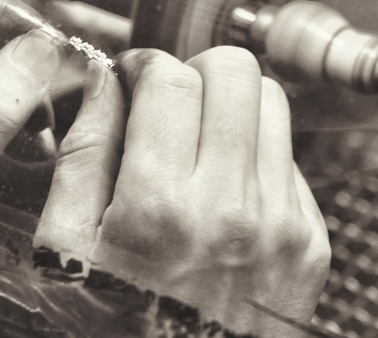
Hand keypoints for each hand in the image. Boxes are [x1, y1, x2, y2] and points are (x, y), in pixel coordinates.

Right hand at [34, 47, 329, 335]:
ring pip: (273, 103)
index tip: (133, 78)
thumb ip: (82, 154)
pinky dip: (255, 154)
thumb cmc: (116, 325)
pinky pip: (289, 158)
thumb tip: (102, 82)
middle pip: (235, 73)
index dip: (144, 65)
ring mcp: (283, 224)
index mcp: (161, 208)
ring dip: (230, 106)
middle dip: (195, 73)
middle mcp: (233, 209)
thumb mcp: (67, 248)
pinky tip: (223, 188)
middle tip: (169, 103)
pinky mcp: (310, 241)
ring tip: (197, 141)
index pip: (171, 78)